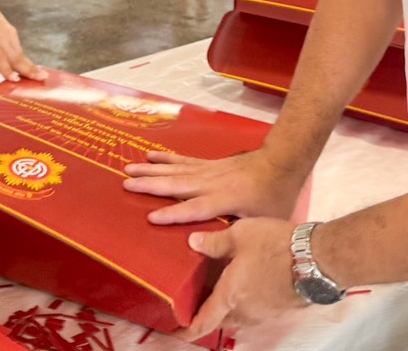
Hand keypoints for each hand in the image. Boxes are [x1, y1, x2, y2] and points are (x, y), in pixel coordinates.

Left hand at [0, 0, 45, 81]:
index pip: (0, 60)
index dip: (8, 71)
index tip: (16, 80)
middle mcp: (1, 40)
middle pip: (17, 58)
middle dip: (30, 70)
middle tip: (41, 78)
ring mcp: (9, 35)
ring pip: (21, 54)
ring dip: (31, 65)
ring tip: (41, 75)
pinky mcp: (13, 33)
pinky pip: (19, 48)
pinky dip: (25, 59)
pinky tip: (31, 67)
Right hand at [122, 148, 304, 224]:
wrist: (282, 162)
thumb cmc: (275, 196)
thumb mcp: (262, 222)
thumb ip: (239, 234)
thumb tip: (218, 253)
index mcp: (225, 199)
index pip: (195, 209)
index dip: (173, 214)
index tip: (150, 217)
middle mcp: (212, 182)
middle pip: (177, 184)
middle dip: (150, 185)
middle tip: (125, 184)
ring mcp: (209, 170)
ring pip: (176, 170)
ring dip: (151, 170)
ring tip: (128, 169)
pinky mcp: (210, 164)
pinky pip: (184, 161)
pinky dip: (166, 158)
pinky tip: (151, 156)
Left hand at [177, 218, 304, 340]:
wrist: (317, 258)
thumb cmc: (277, 245)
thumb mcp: (240, 234)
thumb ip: (214, 242)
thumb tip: (193, 242)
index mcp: (231, 295)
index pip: (203, 321)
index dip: (187, 330)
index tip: (175, 333)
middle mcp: (247, 310)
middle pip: (222, 319)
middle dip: (210, 313)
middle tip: (200, 300)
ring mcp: (266, 312)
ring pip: (241, 314)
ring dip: (231, 306)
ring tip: (227, 287)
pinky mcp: (282, 308)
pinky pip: (258, 309)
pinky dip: (250, 300)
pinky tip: (252, 281)